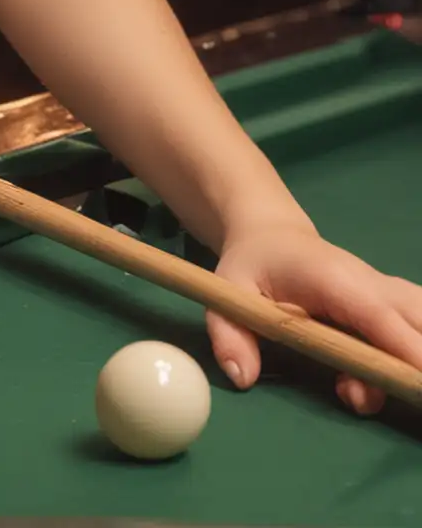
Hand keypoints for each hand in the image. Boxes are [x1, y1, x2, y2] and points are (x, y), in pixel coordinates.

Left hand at [209, 221, 421, 414]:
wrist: (272, 235)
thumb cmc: (253, 263)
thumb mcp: (229, 291)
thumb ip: (229, 334)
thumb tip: (243, 377)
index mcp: (334, 279)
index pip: (379, 317)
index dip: (407, 352)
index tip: (419, 387)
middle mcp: (371, 284)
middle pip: (418, 320)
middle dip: (418, 363)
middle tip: (400, 396)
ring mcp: (386, 294)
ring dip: (414, 361)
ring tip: (354, 389)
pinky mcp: (392, 305)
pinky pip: (418, 328)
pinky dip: (413, 352)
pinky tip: (371, 379)